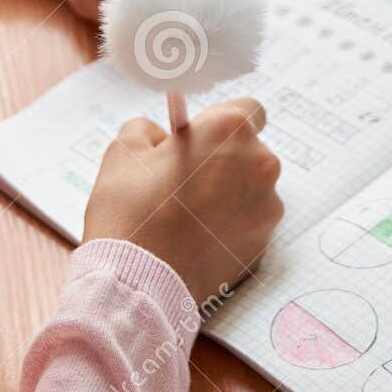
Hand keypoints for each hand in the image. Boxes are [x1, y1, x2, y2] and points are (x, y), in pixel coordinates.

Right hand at [82, 98, 282, 306]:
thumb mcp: (124, 150)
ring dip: (230, 194)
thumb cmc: (131, 212)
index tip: (202, 139)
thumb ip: (148, 129)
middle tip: (186, 180)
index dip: (223, 124)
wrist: (139, 282)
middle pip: (251, 151)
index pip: (249, 109)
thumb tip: (161, 136)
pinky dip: (231, 225)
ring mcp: (267, 206)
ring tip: (189, 215)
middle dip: (224, 160)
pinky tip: (198, 238)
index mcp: (229, 129)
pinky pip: (250, 222)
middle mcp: (260, 163)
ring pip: (252, 189)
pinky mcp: (265, 243)